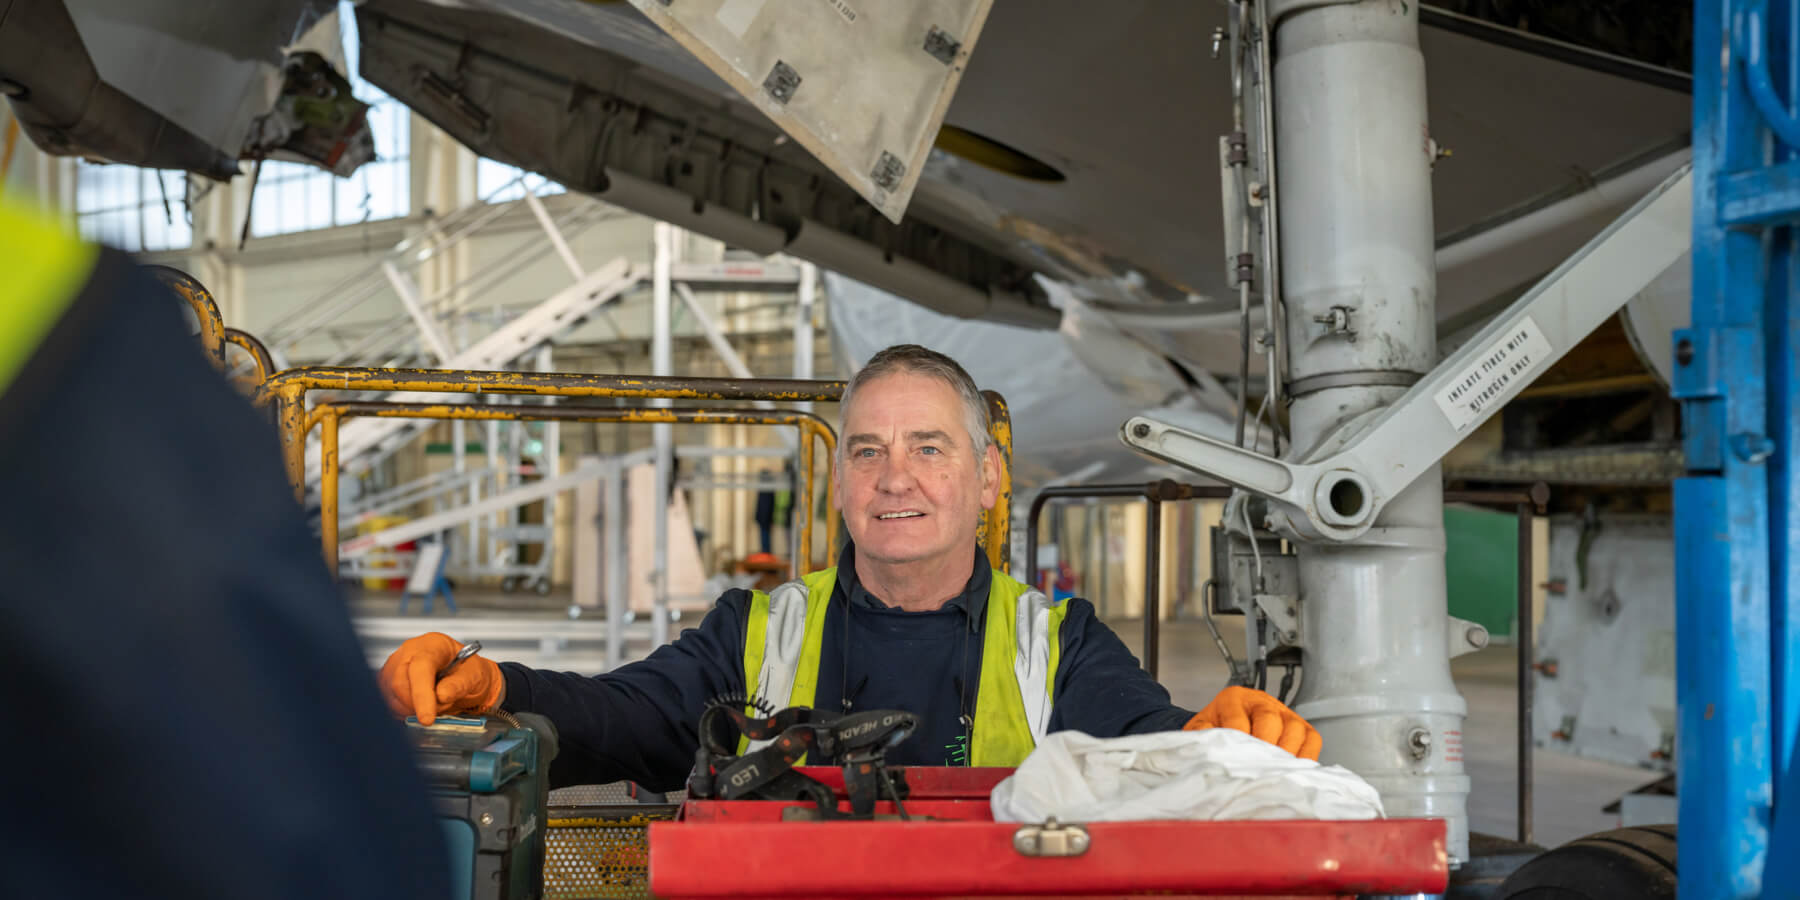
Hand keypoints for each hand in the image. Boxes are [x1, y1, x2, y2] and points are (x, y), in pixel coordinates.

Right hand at [378, 632, 503, 725]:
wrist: (462, 676)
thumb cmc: (467, 671)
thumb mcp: (475, 675)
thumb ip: (459, 684)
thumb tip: (441, 695)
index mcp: (433, 645)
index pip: (420, 668)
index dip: (422, 694)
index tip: (427, 718)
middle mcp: (409, 653)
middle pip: (400, 684)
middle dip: (420, 705)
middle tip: (443, 705)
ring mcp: (394, 667)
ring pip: (392, 697)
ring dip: (415, 709)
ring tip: (436, 702)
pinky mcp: (387, 683)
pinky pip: (390, 704)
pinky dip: (407, 712)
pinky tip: (423, 705)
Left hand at [1184, 686, 1321, 759]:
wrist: (1226, 723)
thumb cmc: (1216, 727)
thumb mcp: (1201, 729)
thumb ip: (1200, 736)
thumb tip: (1207, 753)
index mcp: (1233, 699)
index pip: (1238, 720)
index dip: (1238, 744)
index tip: (1236, 762)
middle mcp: (1262, 701)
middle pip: (1270, 720)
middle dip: (1264, 747)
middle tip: (1257, 769)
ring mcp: (1284, 713)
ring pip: (1295, 729)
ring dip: (1286, 754)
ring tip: (1274, 773)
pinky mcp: (1302, 727)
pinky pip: (1312, 740)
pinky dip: (1306, 757)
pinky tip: (1292, 770)